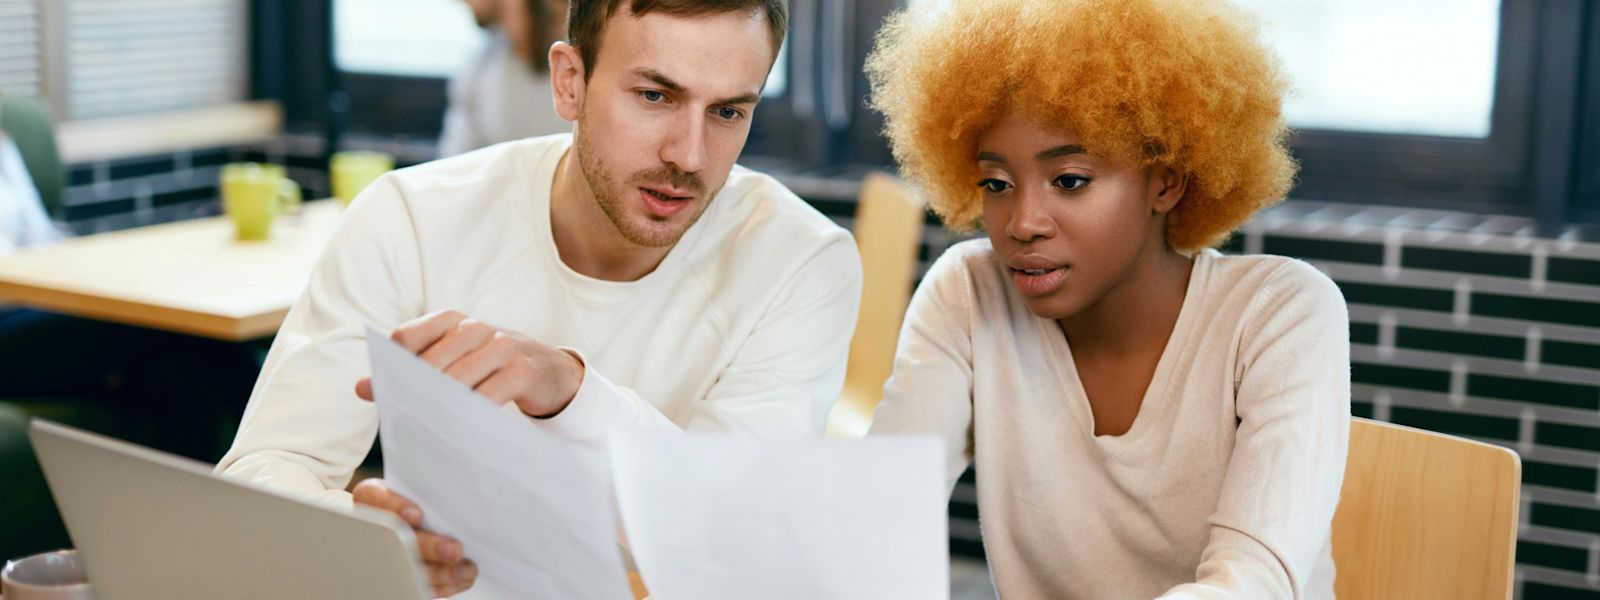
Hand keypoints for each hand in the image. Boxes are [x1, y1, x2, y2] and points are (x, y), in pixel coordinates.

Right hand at [352, 478, 476, 596]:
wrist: (423, 516)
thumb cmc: (426, 496)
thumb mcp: (424, 488)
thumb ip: (434, 493)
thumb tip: (466, 501)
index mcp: (374, 497)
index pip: (372, 496)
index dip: (394, 506)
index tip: (417, 515)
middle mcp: (376, 525)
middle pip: (395, 538)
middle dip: (428, 546)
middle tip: (454, 550)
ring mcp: (384, 553)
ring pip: (406, 567)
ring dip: (440, 572)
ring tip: (466, 571)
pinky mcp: (399, 574)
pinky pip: (415, 586)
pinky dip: (441, 586)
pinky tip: (460, 580)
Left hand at [355, 309, 584, 417]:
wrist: (551, 371)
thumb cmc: (491, 367)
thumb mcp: (454, 359)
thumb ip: (411, 370)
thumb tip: (360, 388)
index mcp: (451, 320)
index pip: (407, 337)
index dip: (388, 366)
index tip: (378, 394)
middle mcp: (475, 328)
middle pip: (430, 362)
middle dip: (411, 393)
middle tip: (399, 421)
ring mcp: (501, 347)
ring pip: (457, 380)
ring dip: (438, 408)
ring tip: (423, 431)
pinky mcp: (522, 371)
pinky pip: (488, 396)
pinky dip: (470, 416)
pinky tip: (458, 433)